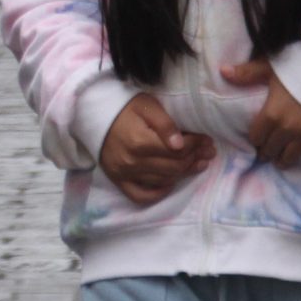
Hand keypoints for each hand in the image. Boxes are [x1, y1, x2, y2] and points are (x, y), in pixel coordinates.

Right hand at [97, 93, 214, 205]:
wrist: (92, 113)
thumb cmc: (123, 106)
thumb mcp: (146, 105)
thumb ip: (164, 123)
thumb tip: (181, 144)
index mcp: (140, 141)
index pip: (179, 150)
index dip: (196, 145)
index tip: (206, 139)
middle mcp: (132, 161)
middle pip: (174, 167)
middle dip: (195, 159)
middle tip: (207, 152)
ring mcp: (124, 173)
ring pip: (163, 180)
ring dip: (183, 174)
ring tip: (197, 164)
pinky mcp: (117, 180)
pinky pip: (140, 195)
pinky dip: (158, 193)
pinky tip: (170, 183)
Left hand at [221, 59, 300, 168]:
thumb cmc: (299, 65)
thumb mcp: (271, 66)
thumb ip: (247, 73)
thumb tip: (223, 72)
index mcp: (271, 114)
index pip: (256, 137)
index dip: (255, 138)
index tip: (257, 138)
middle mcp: (288, 129)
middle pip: (271, 150)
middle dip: (267, 151)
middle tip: (268, 150)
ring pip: (291, 158)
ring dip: (284, 159)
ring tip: (282, 158)